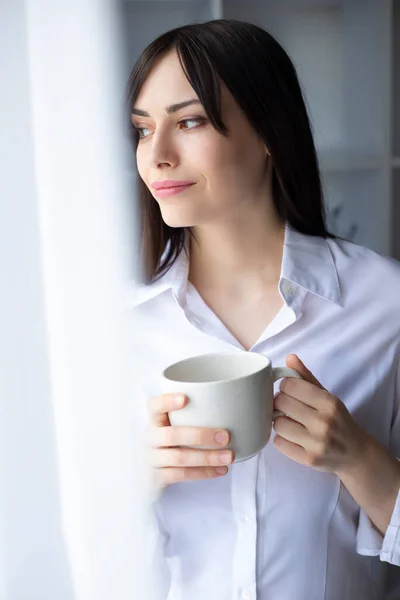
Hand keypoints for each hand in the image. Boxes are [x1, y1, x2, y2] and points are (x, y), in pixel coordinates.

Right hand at [148, 393, 233, 489]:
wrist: (153, 469)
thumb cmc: (173, 438)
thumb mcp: (175, 422)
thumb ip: (193, 413)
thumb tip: (230, 404)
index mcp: (154, 419)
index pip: (155, 406)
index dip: (167, 401)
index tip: (185, 399)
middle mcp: (151, 437)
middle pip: (171, 435)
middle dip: (201, 436)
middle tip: (225, 436)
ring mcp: (153, 458)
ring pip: (179, 458)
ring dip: (207, 458)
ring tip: (228, 456)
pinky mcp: (159, 477)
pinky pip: (182, 475)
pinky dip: (204, 472)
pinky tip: (221, 469)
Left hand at [273, 354, 367, 474]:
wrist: (356, 453)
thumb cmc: (338, 420)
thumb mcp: (328, 396)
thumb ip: (307, 377)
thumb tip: (289, 358)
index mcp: (328, 402)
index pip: (290, 385)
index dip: (285, 387)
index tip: (290, 391)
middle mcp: (323, 422)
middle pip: (280, 402)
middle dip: (280, 403)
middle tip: (287, 407)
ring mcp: (316, 443)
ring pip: (277, 423)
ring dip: (280, 421)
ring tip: (290, 422)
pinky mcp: (308, 460)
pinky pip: (278, 443)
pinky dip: (282, 439)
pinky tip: (292, 437)